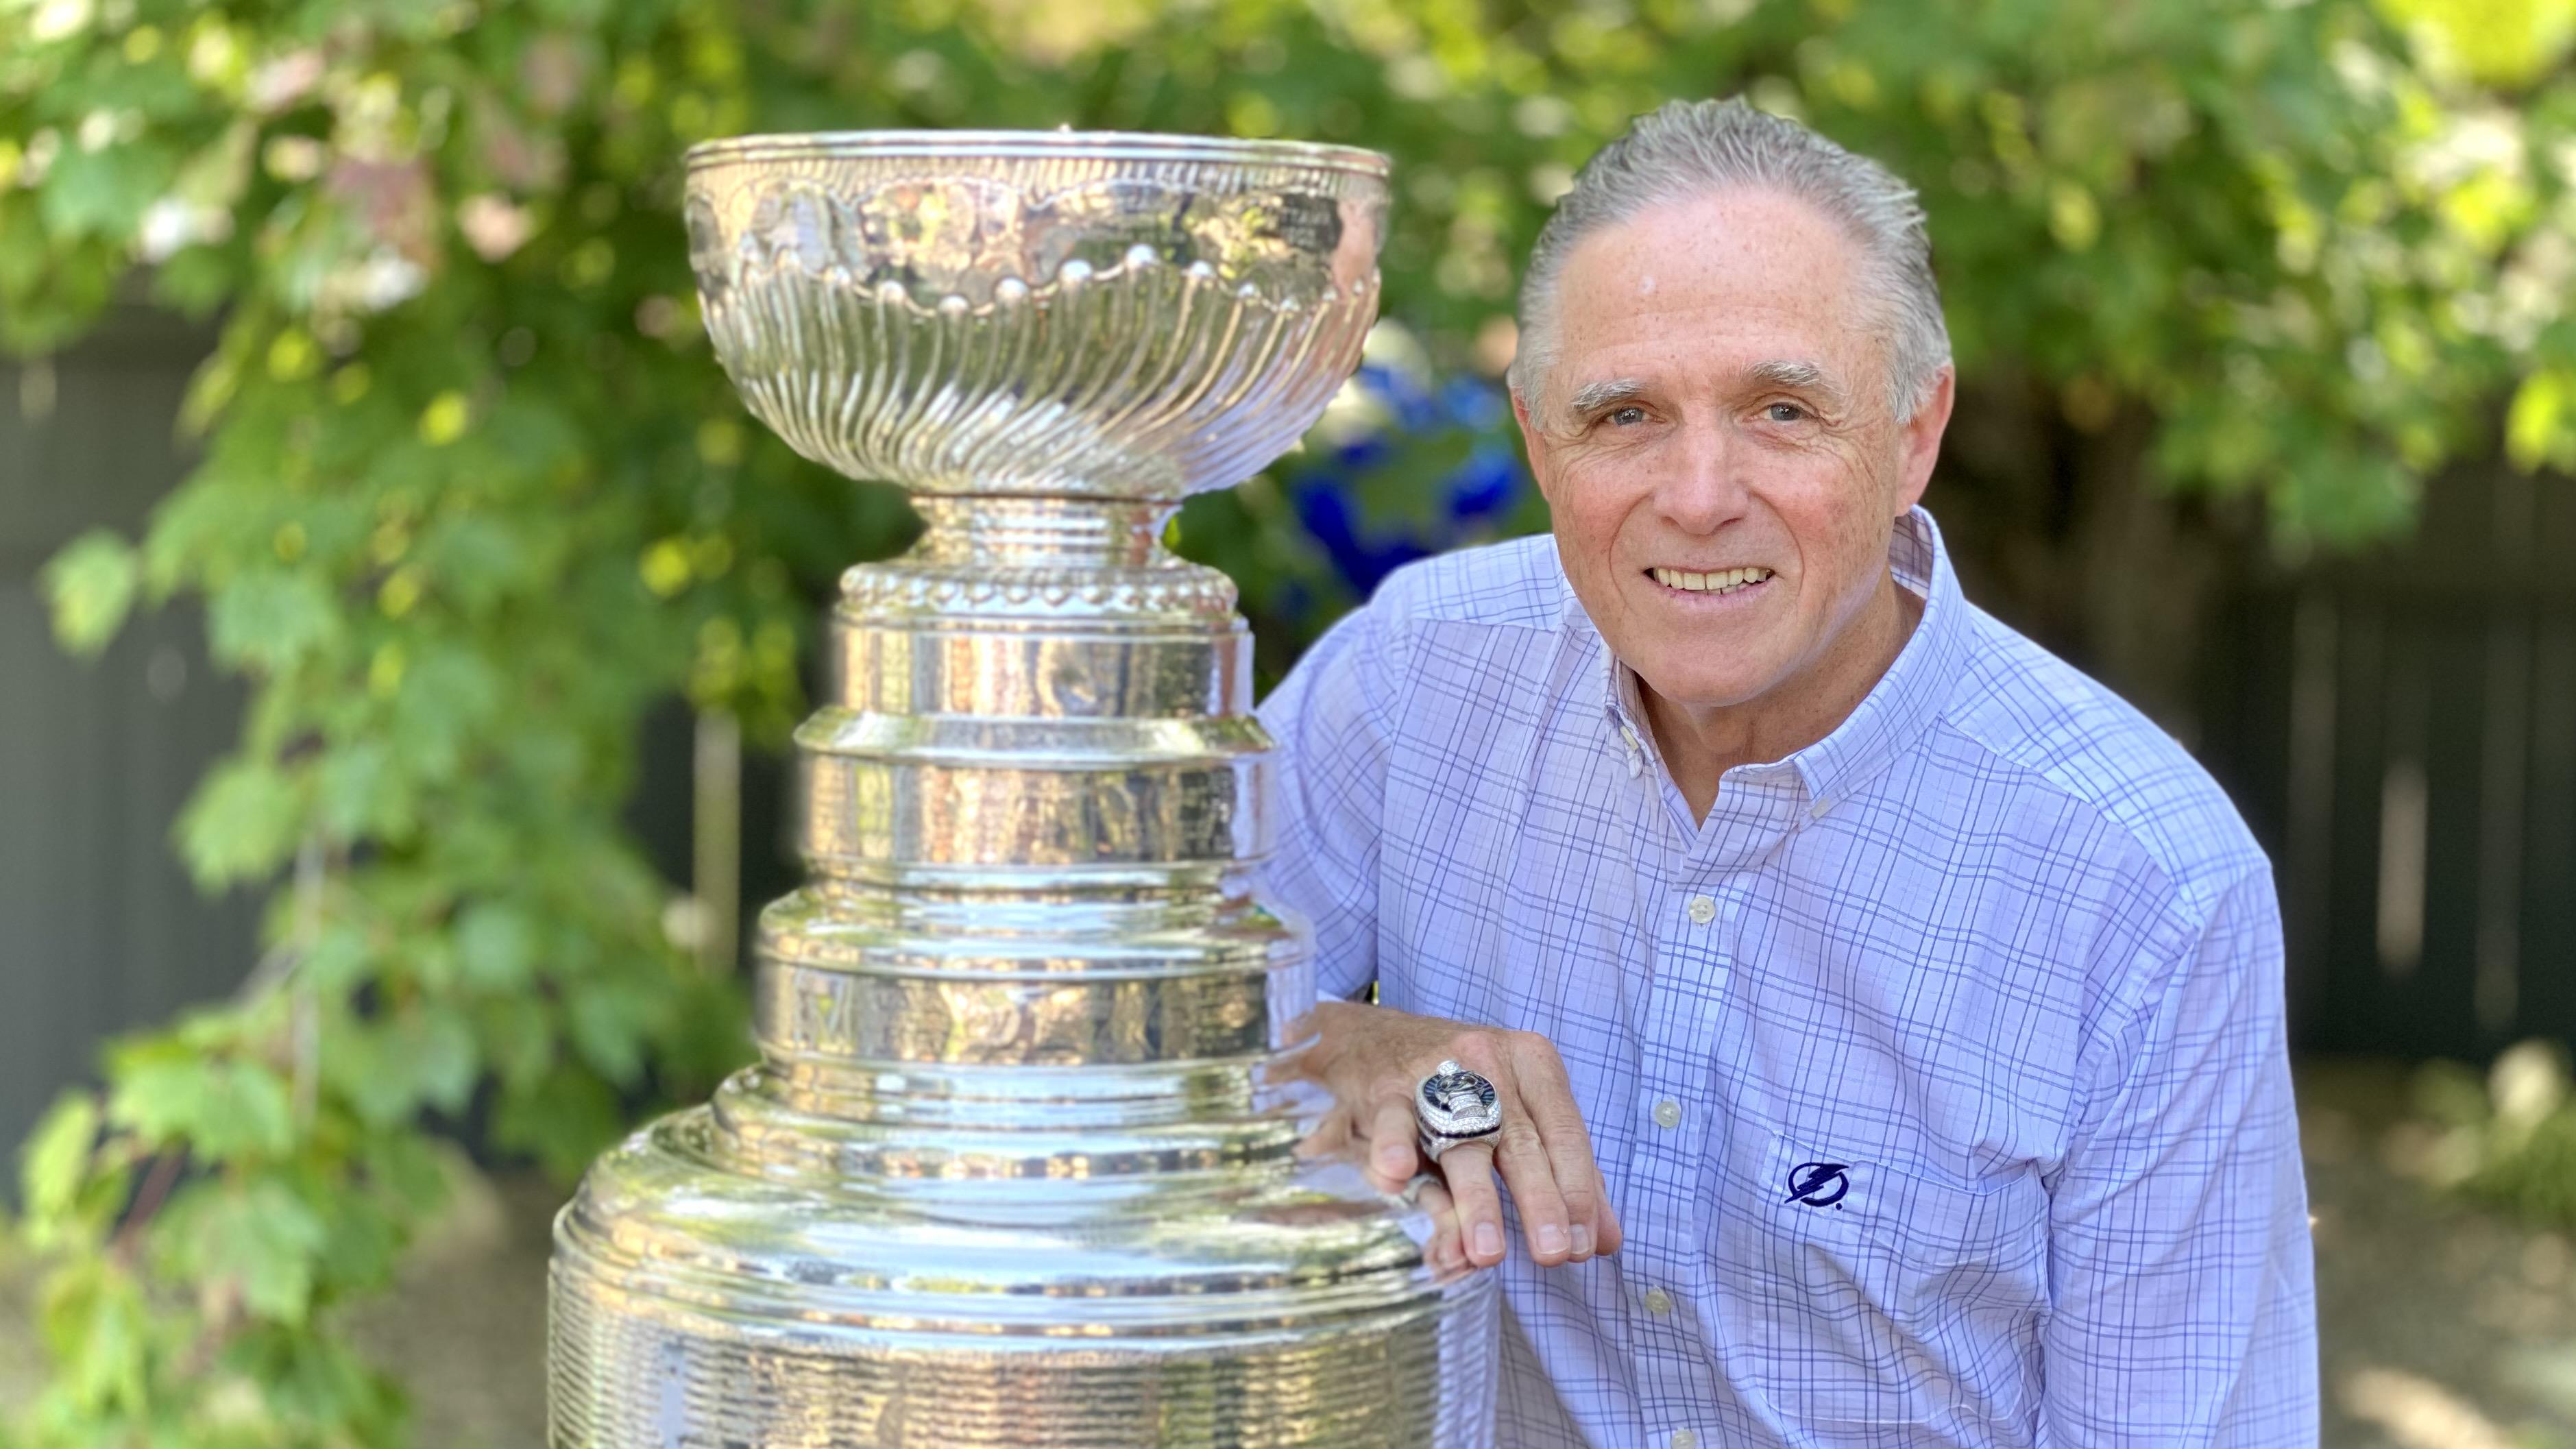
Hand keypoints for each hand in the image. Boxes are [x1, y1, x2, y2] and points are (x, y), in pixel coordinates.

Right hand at [1293, 998, 1621, 1270]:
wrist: (1378, 1038)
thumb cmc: (1462, 1086)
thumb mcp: (1517, 1112)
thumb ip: (1561, 1172)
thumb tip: (1605, 1242)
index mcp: (1532, 1062)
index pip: (1565, 1132)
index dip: (1579, 1190)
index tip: (1584, 1246)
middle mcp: (1489, 1060)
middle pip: (1522, 1141)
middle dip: (1540, 1201)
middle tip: (1553, 1254)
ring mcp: (1434, 1073)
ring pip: (1462, 1141)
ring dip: (1476, 1198)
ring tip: (1487, 1251)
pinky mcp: (1386, 1088)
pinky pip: (1393, 1121)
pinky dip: (1392, 1147)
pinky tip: (1396, 1177)